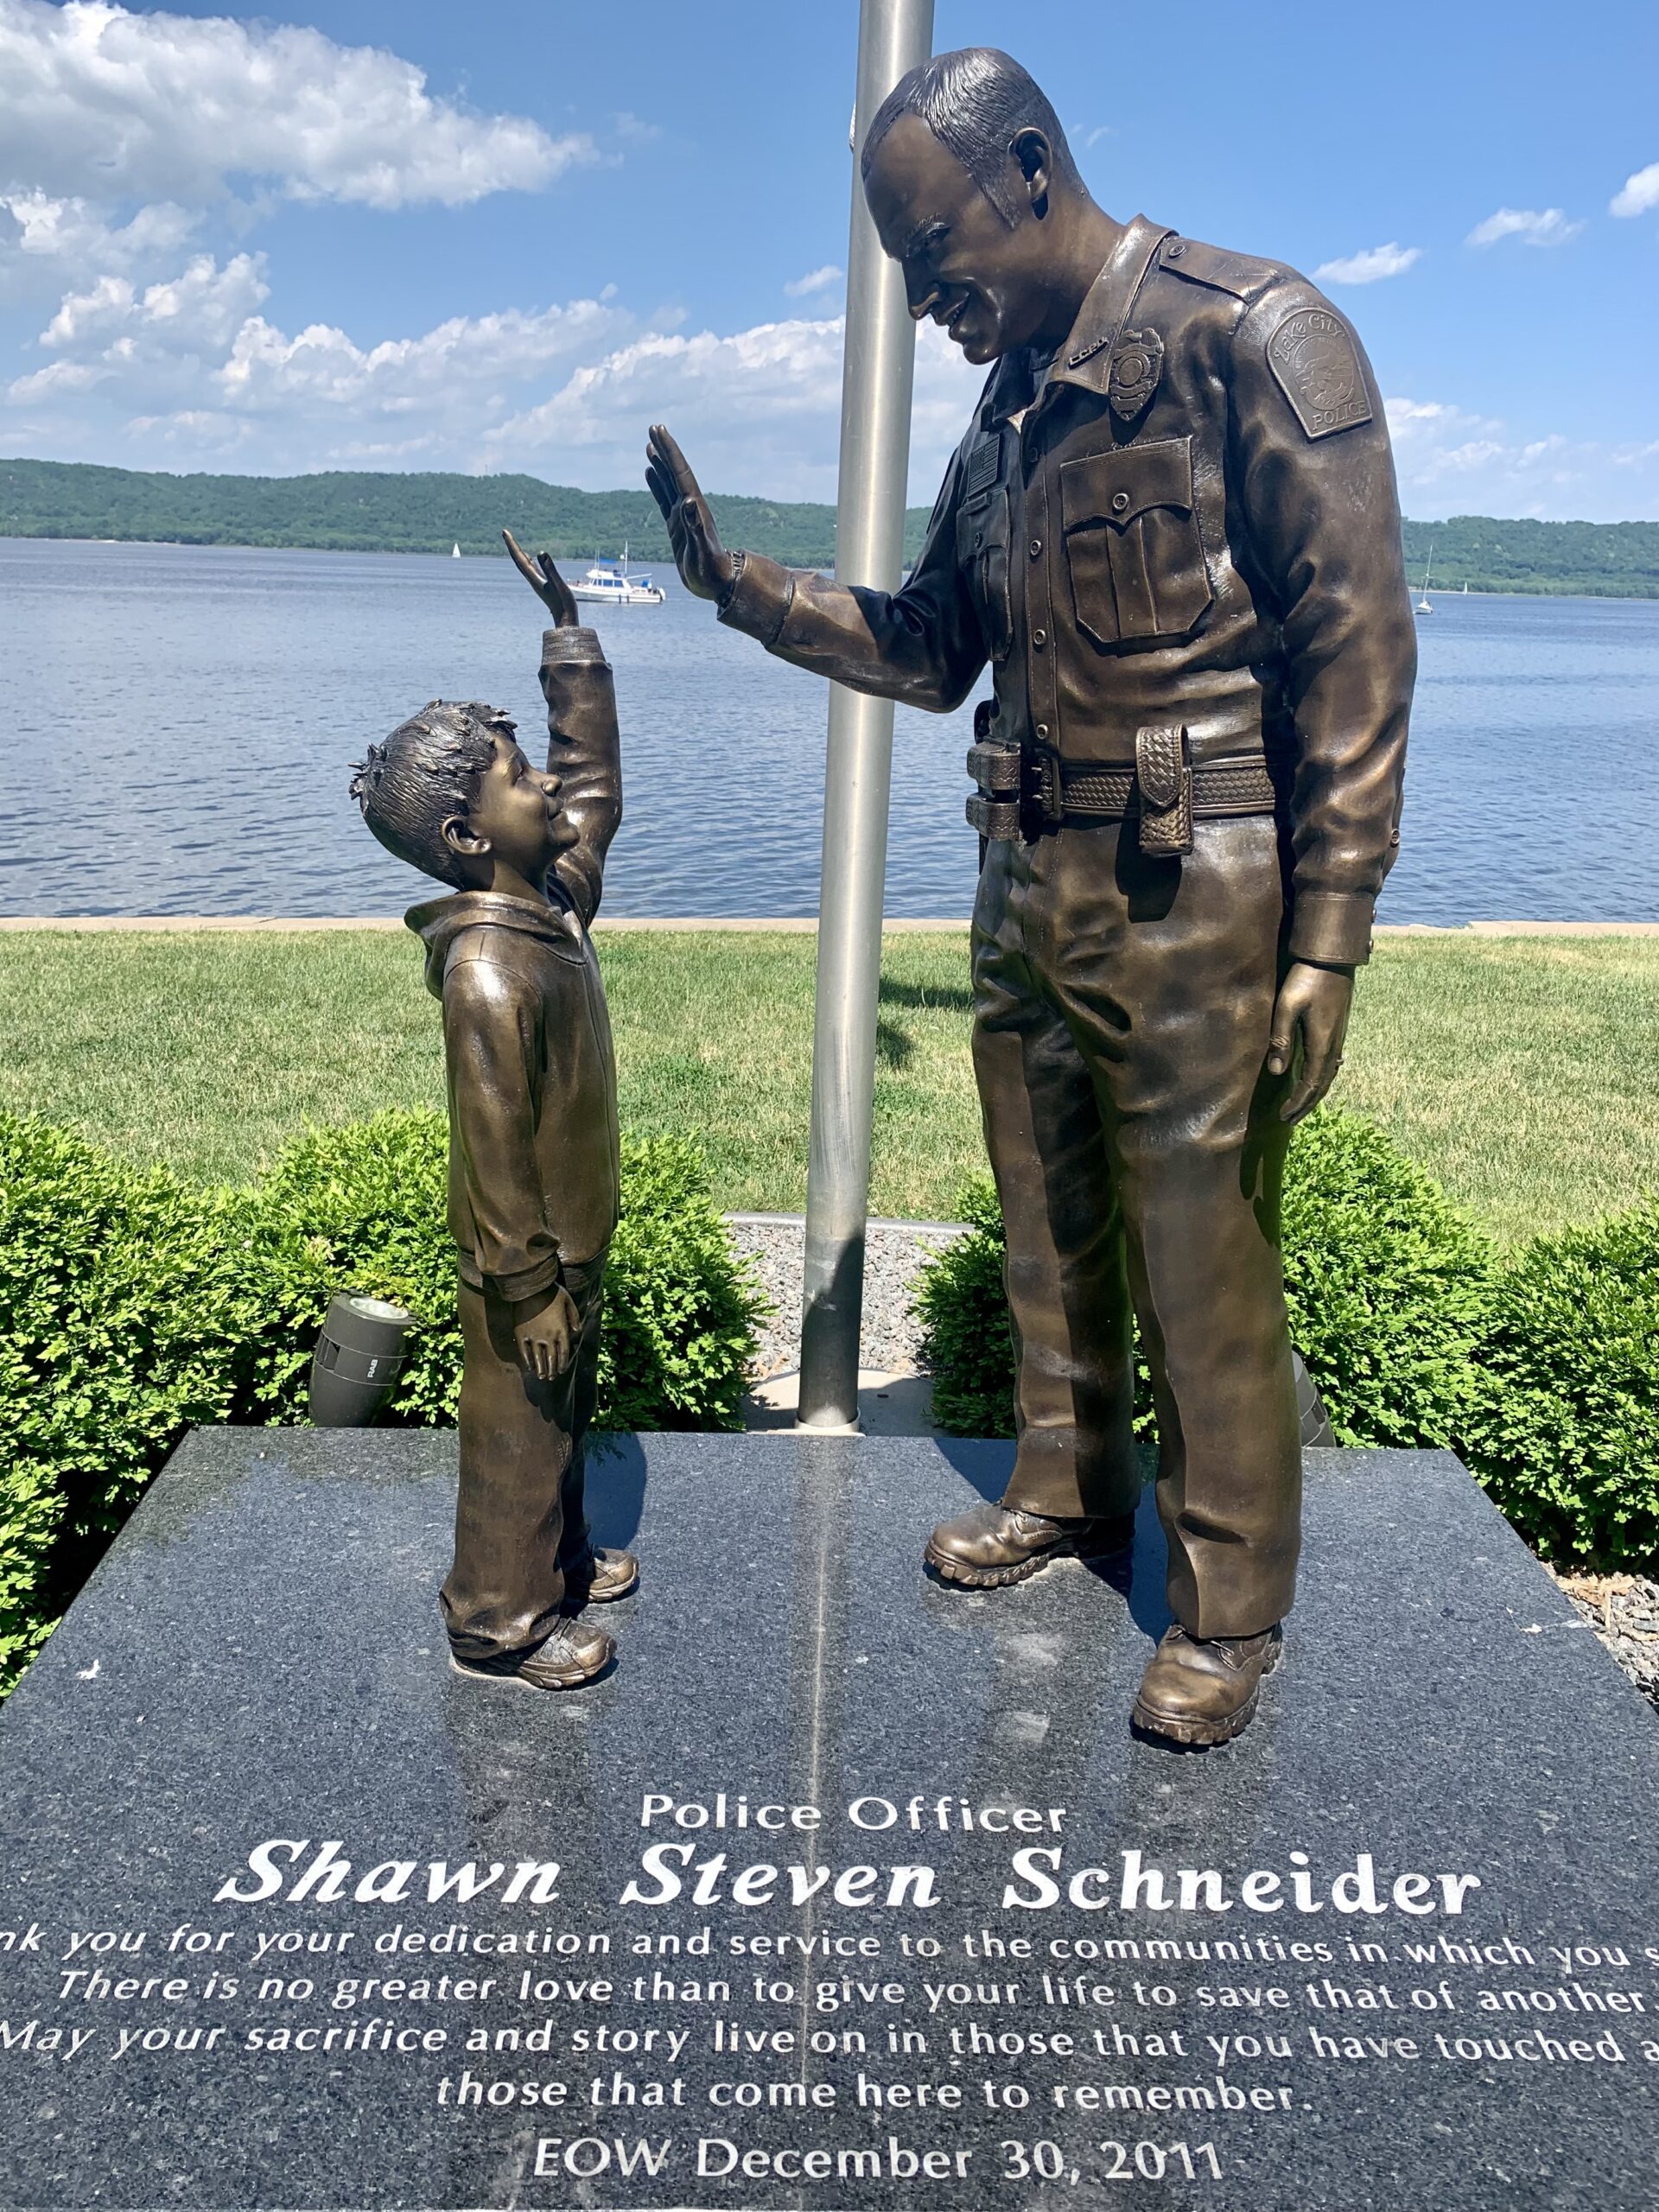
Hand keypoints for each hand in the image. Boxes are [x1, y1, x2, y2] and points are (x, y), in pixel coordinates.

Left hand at [503, 529, 579, 626]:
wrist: (566, 622)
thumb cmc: (564, 605)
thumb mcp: (558, 584)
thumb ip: (550, 569)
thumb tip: (540, 552)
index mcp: (534, 578)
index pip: (520, 558)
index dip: (512, 544)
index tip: (504, 532)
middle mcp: (533, 580)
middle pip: (519, 560)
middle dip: (512, 546)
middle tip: (505, 532)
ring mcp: (538, 582)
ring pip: (525, 564)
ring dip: (519, 553)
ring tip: (513, 543)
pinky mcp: (544, 584)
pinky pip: (533, 569)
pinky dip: (528, 560)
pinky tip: (530, 558)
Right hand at [512, 1285, 579, 1381]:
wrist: (531, 1287)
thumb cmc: (551, 1292)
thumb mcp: (568, 1302)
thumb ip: (574, 1317)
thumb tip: (576, 1330)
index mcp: (561, 1330)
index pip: (564, 1353)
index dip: (563, 1364)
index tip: (562, 1370)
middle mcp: (549, 1337)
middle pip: (552, 1359)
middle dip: (553, 1370)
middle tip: (552, 1378)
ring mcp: (534, 1337)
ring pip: (538, 1358)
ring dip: (541, 1369)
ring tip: (542, 1377)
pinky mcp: (521, 1334)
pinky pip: (524, 1352)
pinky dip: (527, 1361)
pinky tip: (529, 1367)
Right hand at [645, 423, 734, 600]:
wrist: (718, 585)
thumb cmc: (712, 572)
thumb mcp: (704, 551)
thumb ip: (696, 527)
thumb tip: (688, 501)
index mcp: (694, 508)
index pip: (680, 473)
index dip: (670, 451)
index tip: (659, 431)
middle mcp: (689, 507)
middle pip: (674, 472)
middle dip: (665, 450)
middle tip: (653, 428)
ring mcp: (682, 515)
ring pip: (668, 483)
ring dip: (660, 464)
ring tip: (650, 446)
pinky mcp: (676, 526)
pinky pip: (664, 499)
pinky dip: (657, 484)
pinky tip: (650, 473)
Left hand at [1267, 962, 1353, 1123]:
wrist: (1333, 958)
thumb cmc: (1306, 980)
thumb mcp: (1286, 1007)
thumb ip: (1281, 1039)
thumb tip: (1278, 1072)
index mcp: (1322, 1044)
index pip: (1311, 1084)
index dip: (1298, 1103)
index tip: (1284, 1116)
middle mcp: (1334, 1045)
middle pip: (1323, 1085)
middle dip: (1307, 1105)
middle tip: (1291, 1119)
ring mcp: (1339, 1037)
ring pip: (1330, 1075)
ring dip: (1316, 1093)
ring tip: (1302, 1104)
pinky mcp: (1338, 1029)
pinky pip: (1332, 1063)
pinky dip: (1323, 1077)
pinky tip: (1318, 1077)